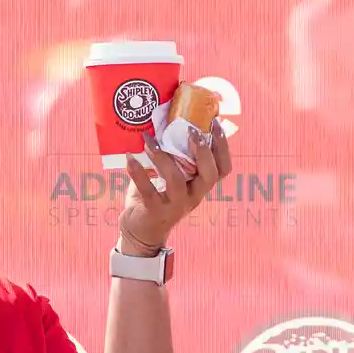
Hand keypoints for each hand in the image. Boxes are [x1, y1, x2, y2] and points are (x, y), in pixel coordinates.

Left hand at [118, 120, 233, 254]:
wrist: (140, 232)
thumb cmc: (156, 196)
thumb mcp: (169, 175)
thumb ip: (172, 155)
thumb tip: (163, 120)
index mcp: (200, 185)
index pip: (223, 168)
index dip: (223, 146)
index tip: (215, 122)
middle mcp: (194, 196)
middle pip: (210, 175)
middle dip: (203, 150)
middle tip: (190, 129)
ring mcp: (175, 205)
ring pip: (177, 180)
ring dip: (163, 157)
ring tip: (149, 140)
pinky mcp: (155, 211)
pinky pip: (148, 191)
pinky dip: (138, 173)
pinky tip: (129, 158)